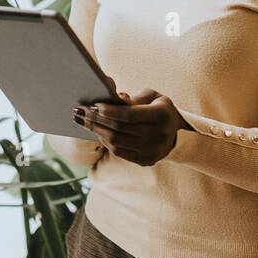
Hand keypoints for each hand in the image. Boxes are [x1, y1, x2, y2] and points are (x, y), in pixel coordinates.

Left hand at [72, 88, 190, 166]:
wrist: (176, 133)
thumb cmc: (159, 109)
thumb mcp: (153, 97)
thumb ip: (135, 97)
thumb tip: (117, 97)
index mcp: (162, 115)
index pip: (129, 115)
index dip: (109, 111)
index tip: (94, 105)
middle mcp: (158, 135)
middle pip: (119, 129)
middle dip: (96, 119)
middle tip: (80, 111)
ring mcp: (152, 151)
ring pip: (115, 141)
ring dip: (96, 130)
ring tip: (84, 120)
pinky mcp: (145, 160)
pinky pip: (118, 151)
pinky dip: (105, 141)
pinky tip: (97, 131)